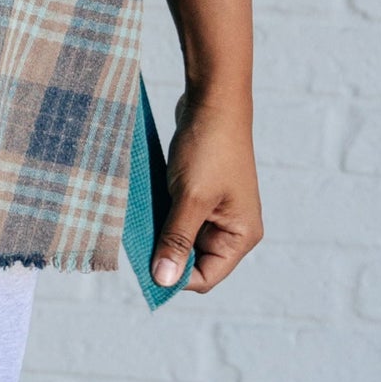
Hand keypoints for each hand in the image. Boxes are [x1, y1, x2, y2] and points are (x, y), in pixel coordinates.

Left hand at [151, 88, 261, 293]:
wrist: (212, 101)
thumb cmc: (209, 148)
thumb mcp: (190, 198)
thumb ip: (177, 240)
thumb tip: (163, 281)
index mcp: (241, 236)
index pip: (206, 277)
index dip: (176, 277)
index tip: (145, 265)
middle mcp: (232, 229)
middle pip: (192, 261)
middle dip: (166, 253)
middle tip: (139, 239)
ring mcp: (216, 212)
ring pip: (181, 239)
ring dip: (160, 234)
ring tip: (141, 219)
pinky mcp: (199, 196)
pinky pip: (177, 219)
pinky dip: (160, 216)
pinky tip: (144, 206)